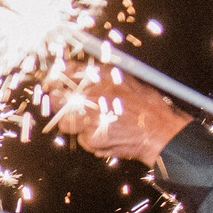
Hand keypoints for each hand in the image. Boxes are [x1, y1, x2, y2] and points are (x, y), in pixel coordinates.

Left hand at [54, 62, 187, 166]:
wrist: (161, 130)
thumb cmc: (148, 106)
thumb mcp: (127, 80)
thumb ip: (102, 78)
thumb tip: (79, 76)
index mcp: (101, 76)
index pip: (65, 71)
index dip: (55, 78)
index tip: (50, 82)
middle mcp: (93, 94)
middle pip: (57, 98)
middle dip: (58, 104)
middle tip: (67, 108)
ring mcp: (90, 116)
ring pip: (65, 122)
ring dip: (75, 126)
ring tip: (96, 125)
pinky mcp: (92, 137)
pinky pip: (82, 139)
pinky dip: (91, 140)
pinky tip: (107, 136)